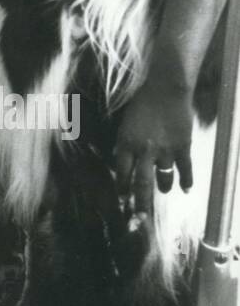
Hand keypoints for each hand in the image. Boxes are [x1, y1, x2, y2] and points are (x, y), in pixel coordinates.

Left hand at [115, 82, 193, 216]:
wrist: (166, 88)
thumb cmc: (141, 102)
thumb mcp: (124, 122)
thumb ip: (123, 143)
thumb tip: (119, 158)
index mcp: (126, 143)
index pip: (122, 173)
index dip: (122, 189)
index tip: (122, 201)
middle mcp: (144, 151)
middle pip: (141, 183)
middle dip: (140, 202)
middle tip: (139, 217)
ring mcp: (165, 150)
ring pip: (163, 178)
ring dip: (163, 187)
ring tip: (163, 191)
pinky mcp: (182, 146)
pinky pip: (185, 169)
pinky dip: (187, 181)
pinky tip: (186, 190)